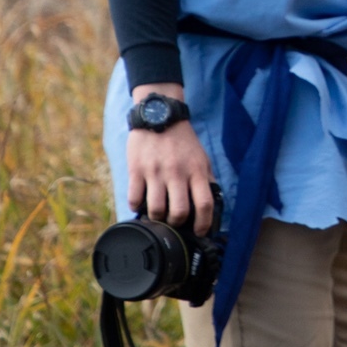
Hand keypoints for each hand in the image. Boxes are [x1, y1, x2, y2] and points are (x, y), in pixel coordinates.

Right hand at [127, 85, 217, 233]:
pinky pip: (134, 198)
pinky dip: (136, 207)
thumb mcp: (201, 158)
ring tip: (157, 215)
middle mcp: (177, 172)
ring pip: (156, 209)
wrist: (159, 115)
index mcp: (196, 170)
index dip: (204, 224)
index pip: (205, 204)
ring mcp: (155, 172)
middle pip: (180, 212)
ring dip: (157, 218)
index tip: (200, 231)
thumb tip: (212, 205)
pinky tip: (140, 203)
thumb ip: (207, 180)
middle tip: (174, 222)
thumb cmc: (182, 141)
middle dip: (177, 224)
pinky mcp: (136, 169)